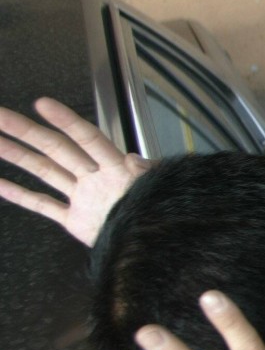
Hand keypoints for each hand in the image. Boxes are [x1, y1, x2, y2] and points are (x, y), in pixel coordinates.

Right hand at [0, 97, 150, 245]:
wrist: (157, 245)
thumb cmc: (162, 213)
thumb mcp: (158, 189)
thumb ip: (147, 174)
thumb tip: (133, 159)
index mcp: (115, 168)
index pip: (88, 139)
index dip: (68, 121)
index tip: (42, 104)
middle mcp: (94, 177)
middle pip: (55, 148)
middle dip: (26, 131)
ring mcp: (82, 196)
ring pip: (44, 171)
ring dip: (17, 155)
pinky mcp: (75, 220)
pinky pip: (43, 205)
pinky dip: (20, 195)